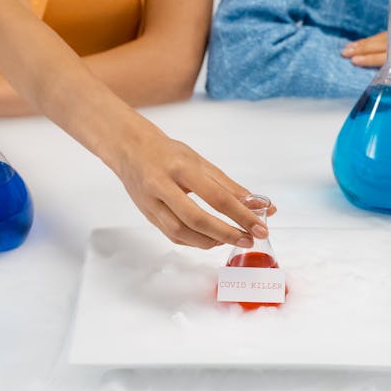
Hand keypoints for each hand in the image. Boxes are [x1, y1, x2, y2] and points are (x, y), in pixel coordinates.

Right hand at [110, 124, 275, 249]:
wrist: (129, 149)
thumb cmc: (167, 153)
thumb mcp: (200, 161)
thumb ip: (228, 185)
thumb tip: (258, 204)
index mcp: (181, 168)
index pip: (217, 196)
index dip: (241, 215)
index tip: (261, 226)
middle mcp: (163, 186)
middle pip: (198, 219)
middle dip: (227, 233)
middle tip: (249, 239)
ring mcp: (152, 203)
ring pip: (182, 232)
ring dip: (210, 241)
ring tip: (230, 239)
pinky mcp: (148, 215)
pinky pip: (173, 235)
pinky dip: (195, 241)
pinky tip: (210, 239)